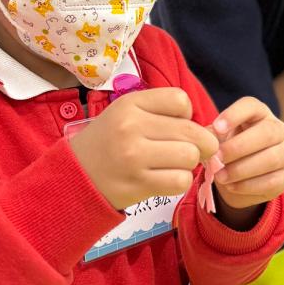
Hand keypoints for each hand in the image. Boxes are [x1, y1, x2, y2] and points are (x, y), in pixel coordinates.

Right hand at [69, 88, 217, 210]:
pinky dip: (180, 181)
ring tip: (174, 165)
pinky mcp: (139, 184)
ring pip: (190, 156)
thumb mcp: (126, 114)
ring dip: (189, 164)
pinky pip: (180, 181)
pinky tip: (166, 179)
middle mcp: (131, 127)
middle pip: (192, 131)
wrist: (74, 177)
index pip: (181, 100)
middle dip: (201, 143)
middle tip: (192, 151)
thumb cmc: (108, 142)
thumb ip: (163, 114)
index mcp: (130, 104)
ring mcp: (134, 157)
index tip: (177, 125)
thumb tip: (209, 129)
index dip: (187, 115)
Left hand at [211, 97, 283, 228]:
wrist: (240, 178)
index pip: (252, 106)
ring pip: (271, 159)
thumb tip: (204, 137)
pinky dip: (247, 185)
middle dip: (239, 146)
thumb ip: (211, 135)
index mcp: (259, 113)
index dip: (234, 115)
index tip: (217, 128)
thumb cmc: (228, 149)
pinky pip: (270, 181)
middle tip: (218, 157)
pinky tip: (231, 185)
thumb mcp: (218, 139)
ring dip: (241, 169)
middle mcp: (278, 130)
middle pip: (266, 132)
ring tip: (220, 175)